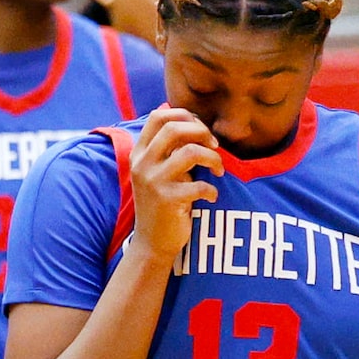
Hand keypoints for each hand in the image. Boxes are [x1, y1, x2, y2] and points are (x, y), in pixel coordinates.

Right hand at [128, 106, 221, 266]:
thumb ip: (168, 148)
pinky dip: (212, 189)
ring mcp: (153, 182)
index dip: (185, 116)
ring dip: (213, 158)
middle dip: (202, 132)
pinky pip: (200, 185)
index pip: (159, 116)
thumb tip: (188, 119)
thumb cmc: (162, 202)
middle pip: (174, 128)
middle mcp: (142, 164)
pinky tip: (211, 196)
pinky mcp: (167, 200)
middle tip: (215, 147)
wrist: (152, 243)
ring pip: (190, 152)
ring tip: (219, 171)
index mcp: (139, 153)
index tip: (201, 131)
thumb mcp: (158, 171)